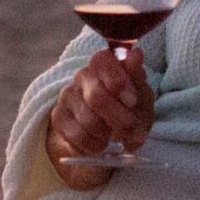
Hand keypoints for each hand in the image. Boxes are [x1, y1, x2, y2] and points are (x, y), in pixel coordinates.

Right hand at [46, 44, 155, 190]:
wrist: (108, 139)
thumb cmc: (128, 112)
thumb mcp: (141, 98)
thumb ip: (137, 79)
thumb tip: (136, 54)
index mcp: (104, 64)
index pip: (102, 61)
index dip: (119, 82)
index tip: (132, 102)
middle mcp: (83, 76)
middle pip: (97, 96)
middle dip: (120, 119)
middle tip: (134, 132)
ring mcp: (67, 96)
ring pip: (89, 120)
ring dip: (109, 135)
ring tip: (116, 139)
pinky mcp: (58, 118)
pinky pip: (77, 135)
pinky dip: (94, 145)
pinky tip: (100, 144)